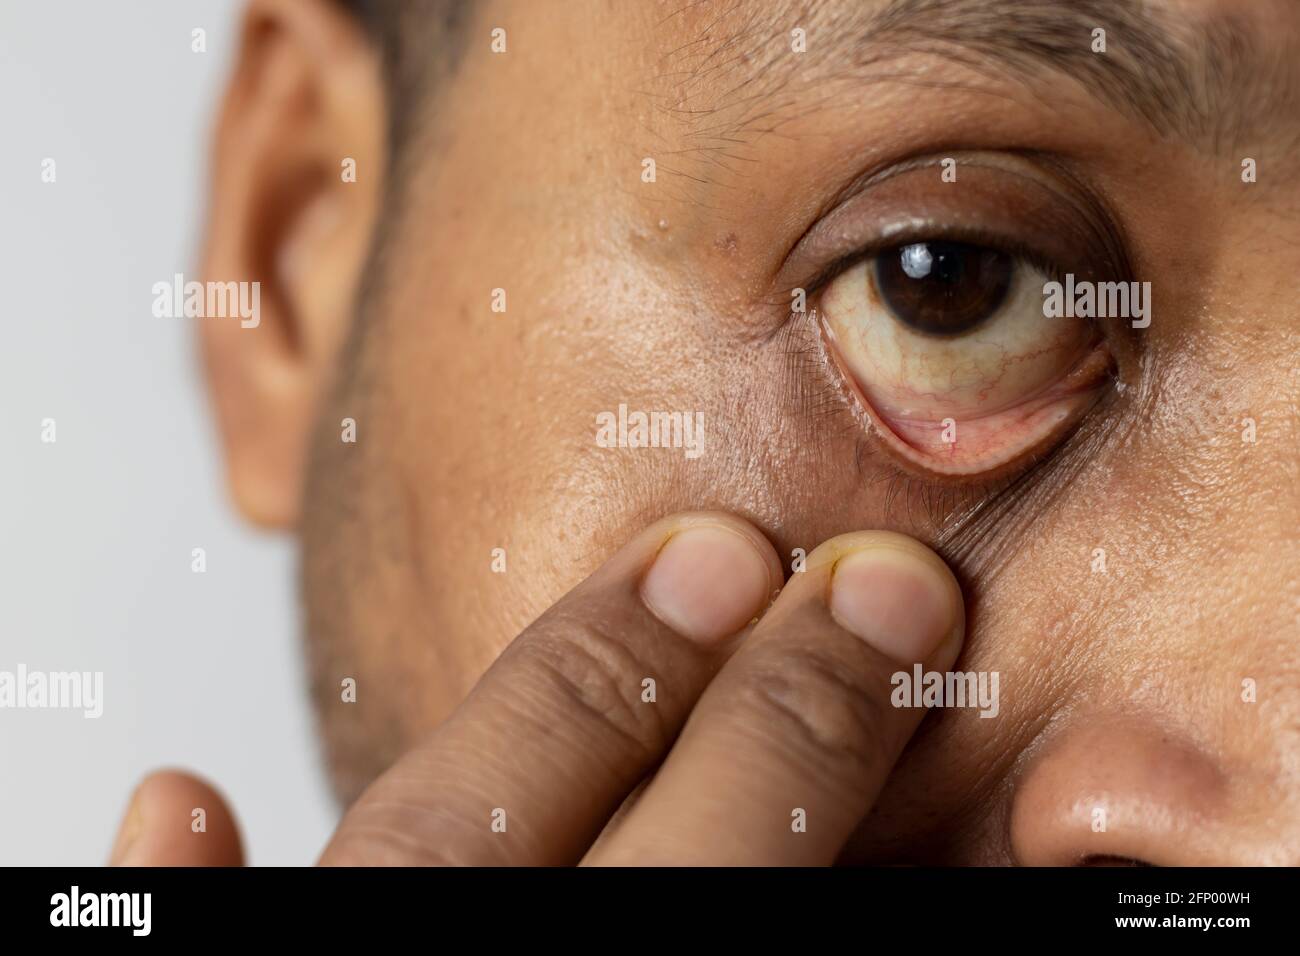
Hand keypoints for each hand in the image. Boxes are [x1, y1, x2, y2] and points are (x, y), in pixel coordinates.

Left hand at [109, 512, 964, 865]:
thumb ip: (888, 901)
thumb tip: (1034, 842)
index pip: (750, 852)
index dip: (828, 715)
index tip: (891, 599)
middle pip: (598, 828)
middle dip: (707, 675)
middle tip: (772, 558)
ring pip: (427, 846)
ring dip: (537, 703)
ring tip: (649, 573)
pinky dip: (199, 890)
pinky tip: (174, 804)